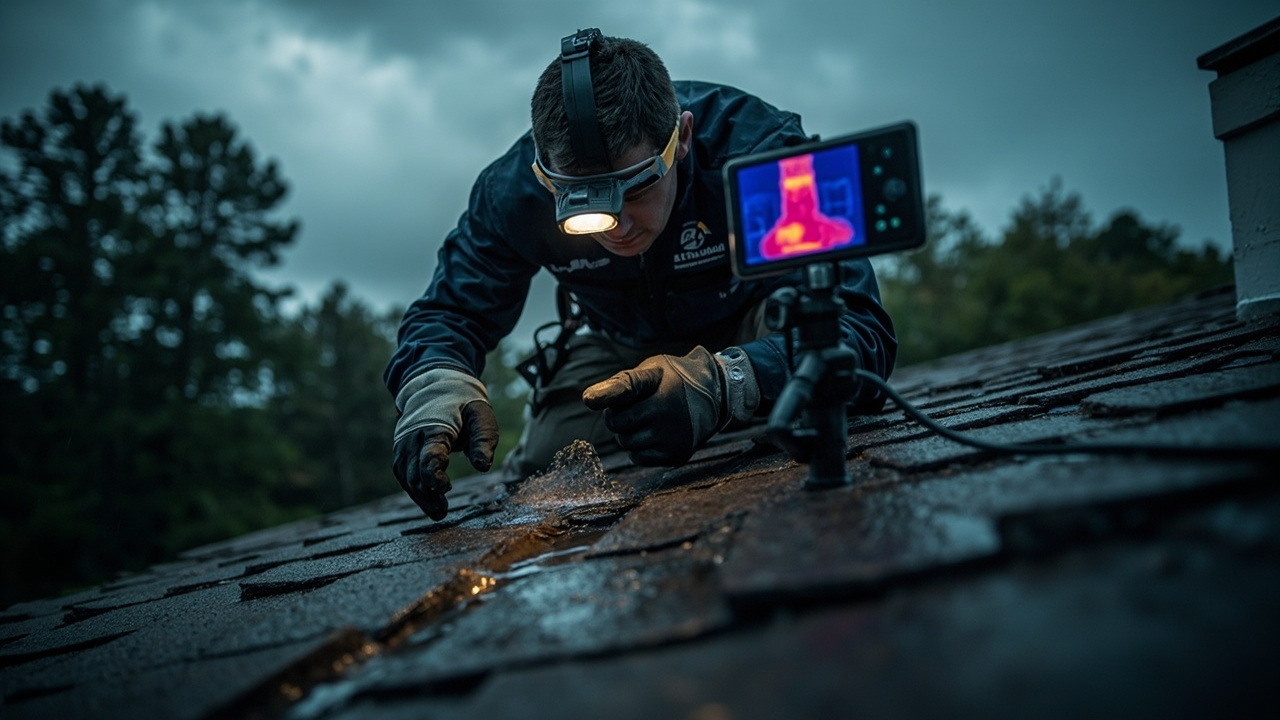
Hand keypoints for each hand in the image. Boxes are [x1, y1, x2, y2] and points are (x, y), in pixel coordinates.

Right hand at [392, 368, 498, 519]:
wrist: (436, 386)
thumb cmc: (464, 405)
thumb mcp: (481, 416)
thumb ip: (483, 440)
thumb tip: (483, 467)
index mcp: (434, 427)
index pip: (429, 456)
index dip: (434, 475)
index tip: (446, 488)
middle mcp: (413, 437)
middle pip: (414, 473)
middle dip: (427, 494)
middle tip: (443, 511)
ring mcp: (404, 444)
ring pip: (405, 477)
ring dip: (419, 497)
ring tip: (439, 512)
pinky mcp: (401, 451)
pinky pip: (403, 475)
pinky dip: (414, 490)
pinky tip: (428, 501)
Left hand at [582, 346, 757, 465]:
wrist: (715, 395)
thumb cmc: (673, 381)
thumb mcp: (651, 371)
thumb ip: (620, 383)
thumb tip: (588, 400)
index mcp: (657, 381)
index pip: (626, 387)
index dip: (607, 394)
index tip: (589, 399)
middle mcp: (666, 409)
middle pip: (617, 423)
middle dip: (617, 417)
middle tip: (634, 408)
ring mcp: (672, 434)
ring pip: (625, 443)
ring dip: (628, 434)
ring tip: (647, 421)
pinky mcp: (676, 454)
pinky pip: (638, 458)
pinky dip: (638, 449)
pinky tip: (653, 435)